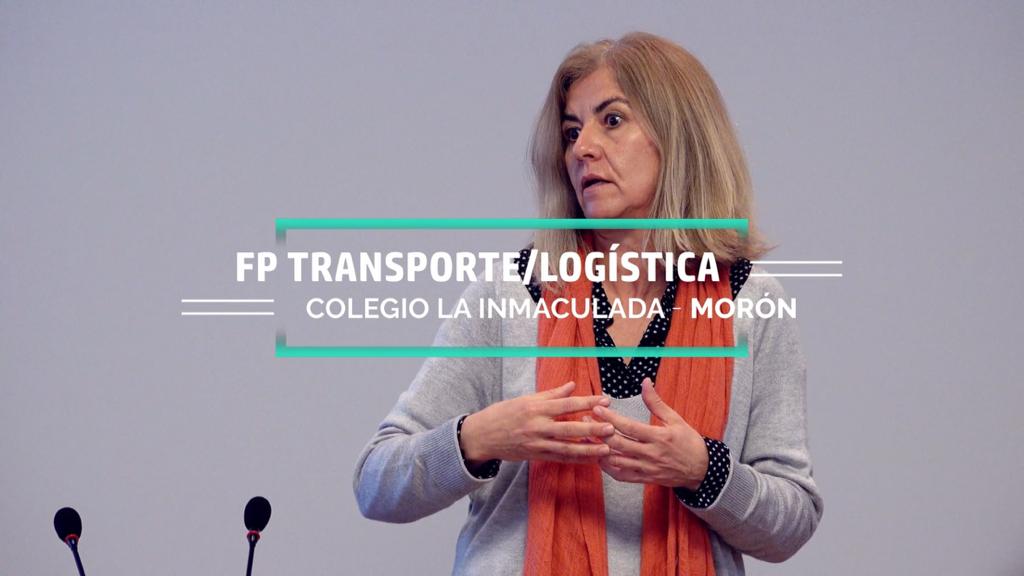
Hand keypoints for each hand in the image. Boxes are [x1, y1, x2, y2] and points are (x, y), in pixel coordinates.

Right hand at [460, 381, 613, 464]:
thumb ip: (551, 394)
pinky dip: (576, 460)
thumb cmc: (503, 413)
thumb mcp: (525, 399)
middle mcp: (537, 426)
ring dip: (588, 449)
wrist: (482, 436)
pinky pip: (560, 459)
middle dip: (591, 428)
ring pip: (567, 448)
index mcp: (535, 407)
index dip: (586, 403)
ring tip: (606, 449)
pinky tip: (591, 460)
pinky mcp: (536, 456)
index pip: (566, 404)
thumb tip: (572, 385)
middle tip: (611, 427)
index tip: (605, 400)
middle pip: (569, 428)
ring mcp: (537, 443)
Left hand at [590, 378, 708, 488]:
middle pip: (618, 444)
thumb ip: (656, 402)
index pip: (629, 427)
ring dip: (598, 450)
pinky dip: (607, 467)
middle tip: (586, 420)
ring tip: (586, 438)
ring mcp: (646, 468)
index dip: (610, 418)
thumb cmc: (689, 442)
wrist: (701, 470)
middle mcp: (650, 454)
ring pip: (616, 461)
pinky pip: (621, 476)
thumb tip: (645, 382)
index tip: (596, 408)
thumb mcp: (676, 419)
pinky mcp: (644, 479)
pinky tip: (599, 457)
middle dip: (599, 432)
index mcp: (658, 437)